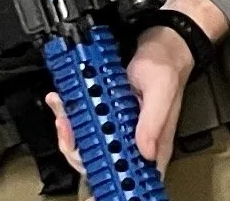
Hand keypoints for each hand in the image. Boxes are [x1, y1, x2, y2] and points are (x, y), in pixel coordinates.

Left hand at [43, 0, 216, 174]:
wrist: (161, 44)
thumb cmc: (167, 65)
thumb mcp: (162, 90)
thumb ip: (153, 120)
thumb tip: (145, 152)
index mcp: (153, 145)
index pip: (130, 177)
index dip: (109, 184)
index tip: (89, 185)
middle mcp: (134, 142)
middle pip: (99, 164)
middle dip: (76, 148)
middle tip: (68, 127)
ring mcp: (119, 131)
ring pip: (86, 145)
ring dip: (69, 129)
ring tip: (62, 109)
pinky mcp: (108, 118)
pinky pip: (84, 126)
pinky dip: (69, 115)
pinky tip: (63, 102)